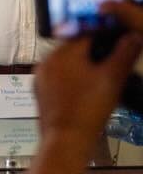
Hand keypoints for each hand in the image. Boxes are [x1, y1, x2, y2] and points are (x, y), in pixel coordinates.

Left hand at [35, 25, 141, 152]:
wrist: (66, 139)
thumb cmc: (89, 108)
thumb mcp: (113, 77)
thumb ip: (125, 53)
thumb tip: (133, 36)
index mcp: (61, 53)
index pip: (86, 33)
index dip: (106, 36)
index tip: (119, 42)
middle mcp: (45, 61)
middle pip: (74, 48)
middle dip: (94, 52)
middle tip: (113, 61)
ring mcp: (40, 77)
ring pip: (66, 63)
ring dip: (84, 66)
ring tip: (102, 76)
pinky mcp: (40, 92)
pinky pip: (59, 77)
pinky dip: (73, 78)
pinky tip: (87, 89)